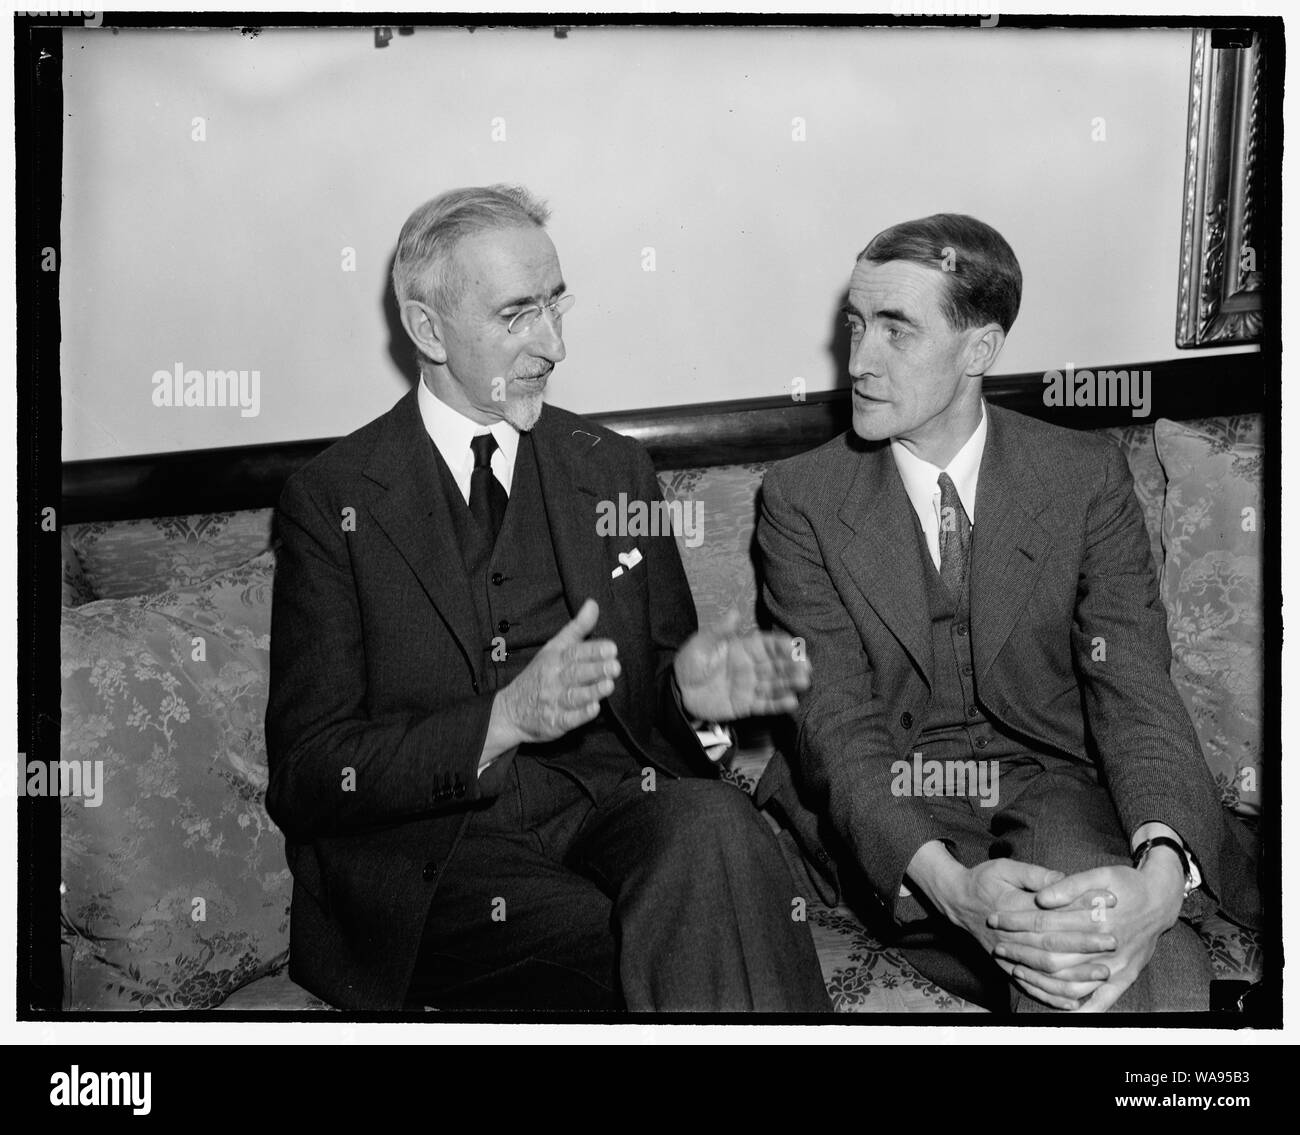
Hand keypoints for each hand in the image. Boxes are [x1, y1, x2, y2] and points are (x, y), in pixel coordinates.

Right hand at [493, 598, 618, 746]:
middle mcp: (553, 679)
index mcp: (554, 659)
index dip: (593, 650)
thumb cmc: (540, 675)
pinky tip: (594, 709)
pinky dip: (581, 715)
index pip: (574, 652)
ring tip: (609, 685)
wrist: (511, 710)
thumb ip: (577, 628)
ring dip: (591, 691)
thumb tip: (593, 604)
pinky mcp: (555, 723)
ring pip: (574, 696)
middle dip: (596, 669)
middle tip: (615, 666)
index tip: (612, 648)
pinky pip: (568, 719)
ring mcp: (553, 702)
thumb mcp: (554, 648)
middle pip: (575, 673)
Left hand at [673, 608, 810, 721]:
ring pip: (774, 684)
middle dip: (793, 666)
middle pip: (777, 665)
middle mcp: (751, 666)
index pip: (768, 646)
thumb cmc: (690, 663)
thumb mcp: (701, 644)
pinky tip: (792, 702)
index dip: (784, 647)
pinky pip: (764, 704)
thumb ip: (719, 631)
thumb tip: (735, 612)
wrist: (677, 691)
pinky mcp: (745, 704)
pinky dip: (778, 703)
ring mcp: (750, 686)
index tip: (797, 648)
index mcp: (743, 648)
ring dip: (790, 684)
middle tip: (806, 670)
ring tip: (803, 684)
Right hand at [909, 850, 1116, 1010]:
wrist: (956, 900)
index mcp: (1014, 907)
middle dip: (1086, 944)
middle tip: (1114, 942)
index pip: (1053, 912)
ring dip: (1076, 974)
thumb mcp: (1005, 867)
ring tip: (1104, 973)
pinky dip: (1052, 996)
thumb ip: (1035, 874)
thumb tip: (1064, 879)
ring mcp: (1009, 954)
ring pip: (1046, 970)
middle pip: (1053, 943)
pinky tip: (1075, 1000)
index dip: (1081, 908)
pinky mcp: (1007, 966)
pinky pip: (1031, 986)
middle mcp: (1013, 935)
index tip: (1108, 906)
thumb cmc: (984, 880)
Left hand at [1011, 853, 1185, 1012]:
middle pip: (1054, 956)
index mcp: (1096, 918)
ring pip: (1071, 982)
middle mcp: (1106, 946)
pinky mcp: (1126, 977)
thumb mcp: (1100, 874)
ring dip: (1041, 980)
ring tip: (1016, 971)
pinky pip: (1100, 1001)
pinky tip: (1059, 1009)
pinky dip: (1078, 1008)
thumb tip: (1041, 898)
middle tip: (998, 948)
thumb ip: (1069, 885)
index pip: (1046, 923)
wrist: (1162, 899)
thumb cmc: (1126, 883)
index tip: (995, 920)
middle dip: (1022, 953)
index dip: (1017, 922)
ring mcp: (1117, 966)